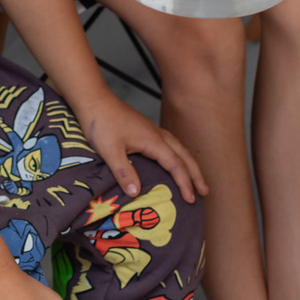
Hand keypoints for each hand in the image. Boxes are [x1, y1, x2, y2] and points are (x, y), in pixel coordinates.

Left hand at [72, 92, 205, 202]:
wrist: (94, 100)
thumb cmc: (101, 123)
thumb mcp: (110, 151)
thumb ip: (124, 172)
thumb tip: (136, 193)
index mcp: (153, 141)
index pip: (176, 165)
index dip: (185, 183)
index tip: (191, 199)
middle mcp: (157, 135)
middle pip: (184, 155)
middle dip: (196, 174)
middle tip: (205, 191)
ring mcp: (152, 130)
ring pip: (178, 148)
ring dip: (189, 164)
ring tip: (196, 179)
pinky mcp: (145, 129)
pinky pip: (170, 144)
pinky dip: (178, 155)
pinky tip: (173, 160)